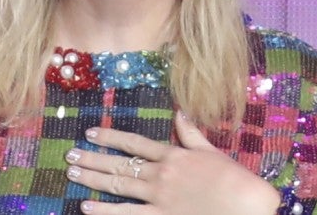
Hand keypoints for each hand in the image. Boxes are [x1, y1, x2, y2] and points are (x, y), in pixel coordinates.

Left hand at [64, 111, 281, 213]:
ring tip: (73, 172)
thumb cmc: (234, 181)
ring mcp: (158, 197)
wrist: (246, 206)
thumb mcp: (213, 153)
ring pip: (118, 185)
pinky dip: (105, 211)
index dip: (110, 137)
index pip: (134, 143)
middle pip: (120, 164)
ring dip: (93, 179)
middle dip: (93, 159)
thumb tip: (179, 112)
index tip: (91, 133)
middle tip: (71, 154)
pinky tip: (87, 207)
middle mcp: (161, 174)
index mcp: (173, 155)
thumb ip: (191, 134)